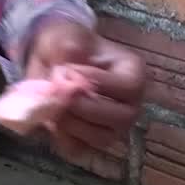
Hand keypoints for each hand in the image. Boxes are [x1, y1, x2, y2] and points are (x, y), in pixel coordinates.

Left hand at [25, 18, 145, 160]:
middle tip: (57, 92)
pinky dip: (61, 137)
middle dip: (84, 107)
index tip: (67, 70)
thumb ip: (68, 45)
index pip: (129, 87)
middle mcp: (131, 105)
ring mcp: (114, 128)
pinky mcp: (92, 143)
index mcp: (134, 74)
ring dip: (71, 123)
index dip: (97, 82)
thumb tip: (69, 64)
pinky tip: (51, 118)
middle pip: (121, 118)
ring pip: (102, 138)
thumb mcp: (65, 35)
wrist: (52, 63)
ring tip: (51, 102)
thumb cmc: (67, 46)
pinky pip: (80, 149)